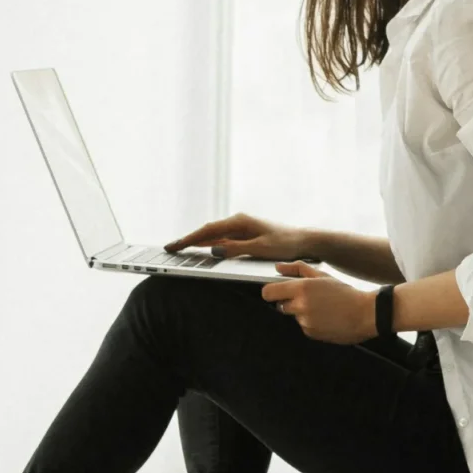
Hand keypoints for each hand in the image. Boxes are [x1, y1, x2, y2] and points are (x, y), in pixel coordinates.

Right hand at [165, 212, 315, 260]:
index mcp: (239, 222)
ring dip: (196, 242)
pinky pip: (221, 240)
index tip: (174, 245)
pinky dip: (209, 245)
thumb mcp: (260, 249)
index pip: (208, 231)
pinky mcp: (244, 236)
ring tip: (179, 249)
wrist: (302, 241)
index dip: (189, 239)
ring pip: (213, 236)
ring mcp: (240, 229)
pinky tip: (201, 250)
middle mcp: (237, 223)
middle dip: (188, 239)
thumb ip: (236, 249)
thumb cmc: (284, 244)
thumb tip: (214, 250)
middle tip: (170, 248)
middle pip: (207, 231)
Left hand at [261, 261, 375, 344]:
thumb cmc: (345, 293)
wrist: (365, 314)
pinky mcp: (311, 333)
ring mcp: (305, 321)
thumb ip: (297, 269)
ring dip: (303, 313)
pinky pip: (304, 327)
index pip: (268, 292)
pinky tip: (326, 318)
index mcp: (302, 288)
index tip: (276, 292)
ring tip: (323, 309)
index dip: (270, 292)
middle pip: (280, 305)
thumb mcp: (322, 276)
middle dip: (290, 302)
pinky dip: (312, 323)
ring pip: (294, 316)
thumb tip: (278, 268)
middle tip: (310, 299)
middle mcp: (300, 305)